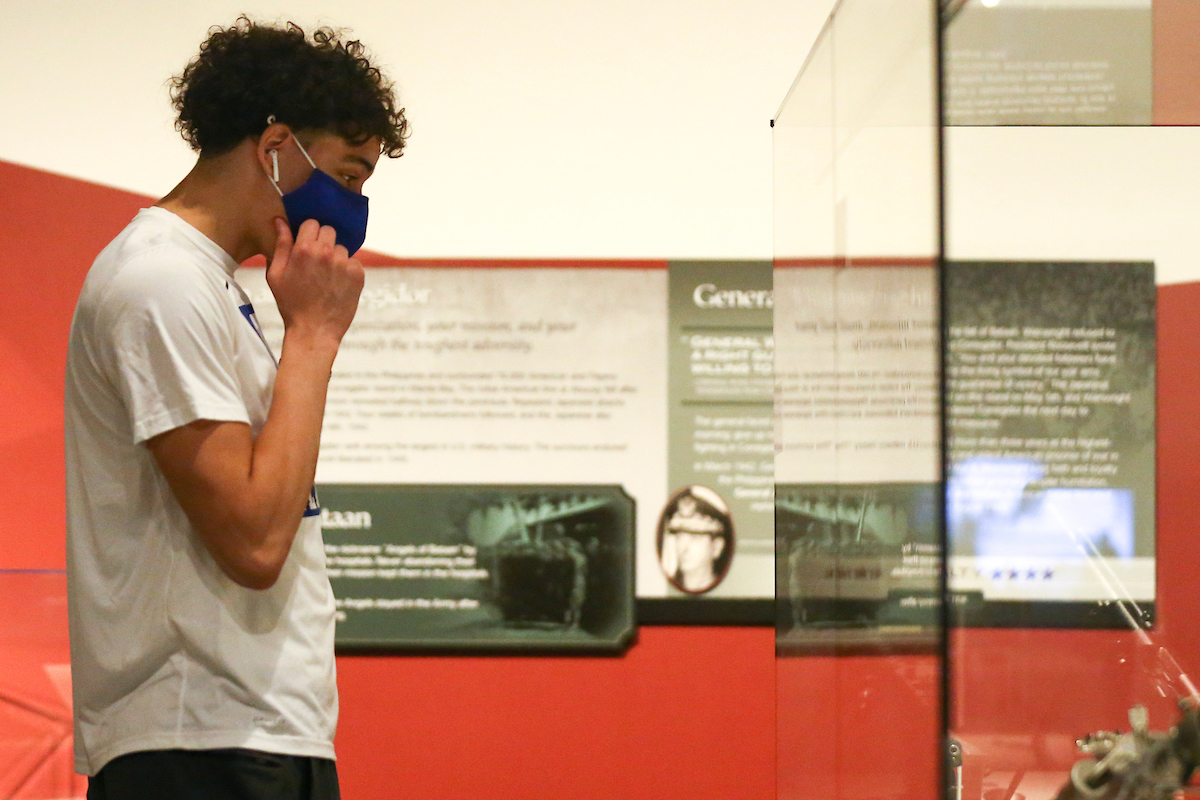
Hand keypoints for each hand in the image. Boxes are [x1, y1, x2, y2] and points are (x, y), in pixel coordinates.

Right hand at [267, 218, 364, 344]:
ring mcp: (344, 263)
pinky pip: (353, 262)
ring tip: (326, 278)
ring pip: (341, 248)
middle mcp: (325, 253)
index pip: (311, 223)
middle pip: (329, 231)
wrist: (314, 331)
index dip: (308, 233)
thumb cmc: (291, 304)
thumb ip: (280, 245)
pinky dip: (347, 270)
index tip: (305, 245)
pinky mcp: (358, 275)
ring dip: (335, 258)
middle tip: (316, 261)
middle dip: (322, 242)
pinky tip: (337, 285)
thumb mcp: (276, 275)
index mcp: (303, 250)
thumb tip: (281, 221)